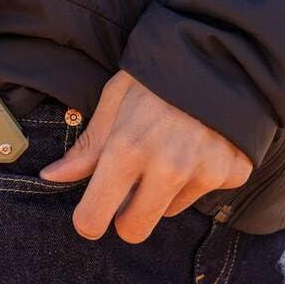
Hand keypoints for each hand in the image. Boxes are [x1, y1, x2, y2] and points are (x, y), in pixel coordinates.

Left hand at [40, 71, 252, 242]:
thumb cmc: (159, 75)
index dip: (88, 220)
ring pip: (169, 210)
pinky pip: (204, 193)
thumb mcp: (116, 100)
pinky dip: (199, 176)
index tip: (91, 214)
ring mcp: (204, 172)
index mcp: (127, 148)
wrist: (224, 53)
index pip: (93, 218)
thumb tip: (52, 176)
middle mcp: (167, 167)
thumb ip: (89, 146)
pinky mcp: (232, 172)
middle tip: (130, 188)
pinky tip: (201, 144)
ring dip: (164, 191)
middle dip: (126, 217)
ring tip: (171, 148)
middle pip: (133, 230)